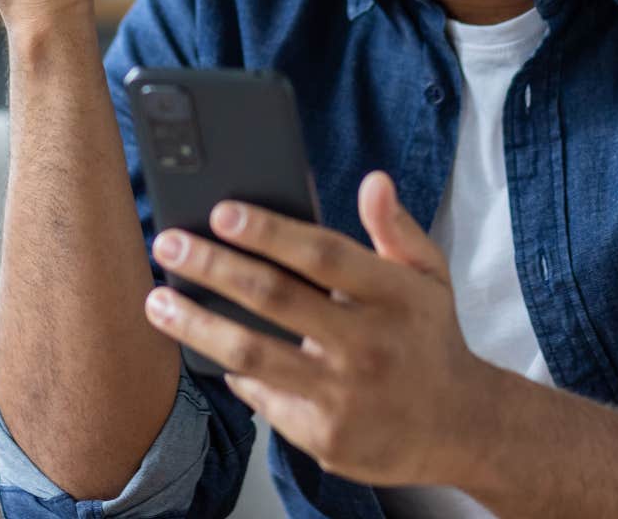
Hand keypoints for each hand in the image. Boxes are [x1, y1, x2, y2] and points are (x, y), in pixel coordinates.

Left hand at [144, 170, 501, 486]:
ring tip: (157, 302)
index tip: (222, 211)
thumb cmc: (429, 339)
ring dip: (195, 324)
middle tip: (170, 244)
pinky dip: (233, 373)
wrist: (460, 428)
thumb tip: (374, 180)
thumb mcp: (429, 278)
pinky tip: (206, 351)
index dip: (269, 232)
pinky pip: (264, 398)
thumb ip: (396, 229)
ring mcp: (344, 395)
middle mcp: (368, 345)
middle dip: (212, 267)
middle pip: (274, 299)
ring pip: (252, 354)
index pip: (322, 255)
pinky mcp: (324, 437)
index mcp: (394, 296)